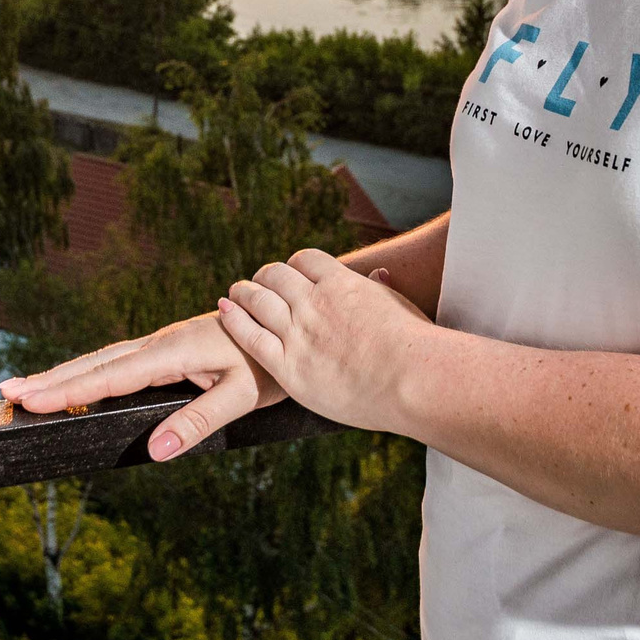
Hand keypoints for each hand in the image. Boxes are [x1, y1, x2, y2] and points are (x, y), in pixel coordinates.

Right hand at [0, 314, 283, 461]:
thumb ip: (198, 423)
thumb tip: (155, 452)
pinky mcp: (167, 349)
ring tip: (26, 387)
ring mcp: (162, 345)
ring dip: (64, 374)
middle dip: (51, 379)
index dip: (69, 389)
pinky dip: (89, 371)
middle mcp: (161, 344)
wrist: (289, 322)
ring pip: (103, 360)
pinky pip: (119, 361)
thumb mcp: (242, 396)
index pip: (110, 376)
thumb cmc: (270, 361)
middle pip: (95, 364)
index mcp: (173, 351)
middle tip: (7, 392)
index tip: (31, 398)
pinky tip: (75, 383)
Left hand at [215, 250, 435, 435]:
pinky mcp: (289, 366)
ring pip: (257, 300)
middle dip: (264, 277)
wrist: (410, 379)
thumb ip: (380, 289)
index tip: (289, 274)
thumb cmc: (414, 346)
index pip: (305, 260)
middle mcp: (315, 302)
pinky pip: (250, 336)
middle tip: (256, 284)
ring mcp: (299, 333)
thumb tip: (379, 273)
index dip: (293, 265)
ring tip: (235, 295)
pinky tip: (225, 311)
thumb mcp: (398, 305)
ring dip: (244, 293)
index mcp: (341, 283)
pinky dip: (234, 319)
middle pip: (276, 275)